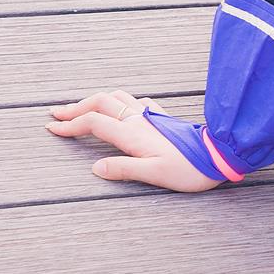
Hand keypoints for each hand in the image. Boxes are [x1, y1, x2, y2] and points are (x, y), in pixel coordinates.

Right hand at [45, 90, 221, 191]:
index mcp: (133, 134)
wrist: (221, 156)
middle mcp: (139, 119)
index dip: (70, 125)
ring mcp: (151, 116)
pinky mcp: (163, 117)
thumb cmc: (191, 169)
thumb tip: (96, 168)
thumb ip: (124, 169)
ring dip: (95, 101)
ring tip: (81, 108)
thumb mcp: (155, 175)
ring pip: (117, 98)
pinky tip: (120, 108)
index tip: (52, 129)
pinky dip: (119, 102)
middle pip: (100, 103)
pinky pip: (136, 101)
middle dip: (76, 107)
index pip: (93, 123)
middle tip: (57, 115)